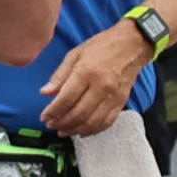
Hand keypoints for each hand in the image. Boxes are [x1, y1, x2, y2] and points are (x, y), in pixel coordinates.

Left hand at [40, 21, 148, 135]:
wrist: (132, 45)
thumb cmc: (102, 47)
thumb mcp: (75, 54)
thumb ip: (59, 75)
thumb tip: (45, 93)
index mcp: (86, 72)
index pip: (66, 99)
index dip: (52, 112)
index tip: (44, 117)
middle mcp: (101, 87)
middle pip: (78, 114)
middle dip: (61, 123)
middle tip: (51, 125)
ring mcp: (112, 97)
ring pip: (91, 122)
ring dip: (74, 130)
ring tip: (63, 131)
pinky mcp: (121, 103)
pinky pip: (106, 123)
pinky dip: (92, 131)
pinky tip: (81, 131)